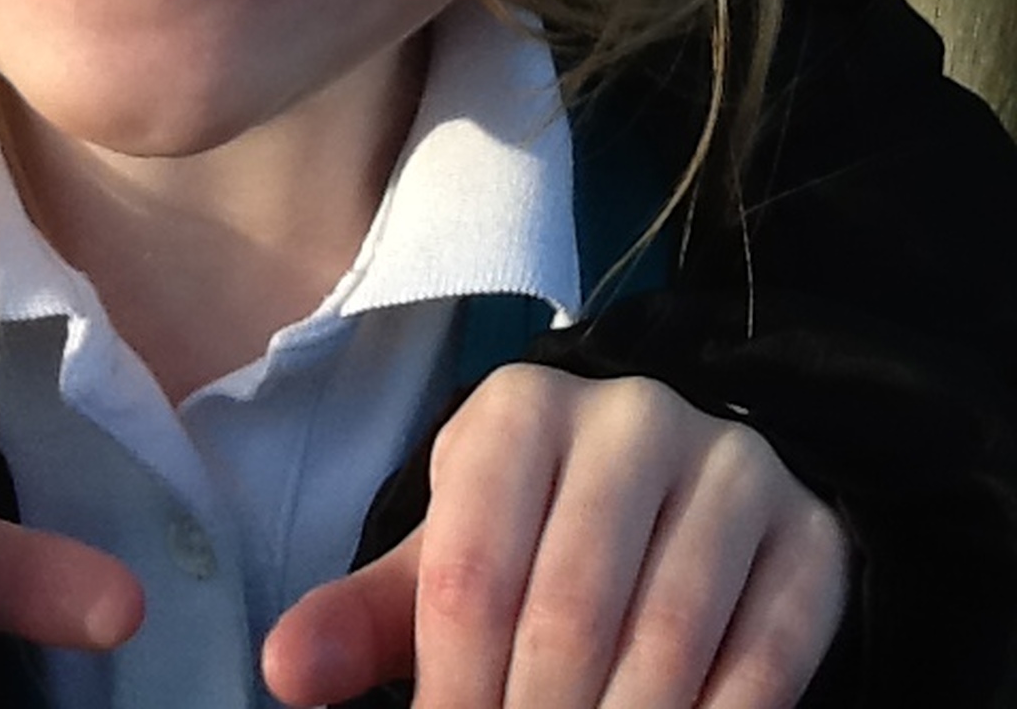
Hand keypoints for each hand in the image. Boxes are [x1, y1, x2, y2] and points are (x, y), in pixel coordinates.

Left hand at [263, 365, 847, 708]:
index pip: (473, 573)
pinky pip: (765, 657)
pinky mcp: (806, 532)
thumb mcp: (451, 551)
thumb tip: (283, 672)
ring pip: (666, 639)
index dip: (451, 693)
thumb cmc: (536, 527)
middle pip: (568, 612)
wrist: (682, 481)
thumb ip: (367, 619)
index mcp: (523, 410)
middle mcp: (631, 418)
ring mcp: (731, 469)